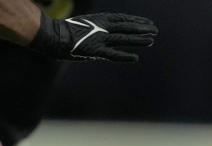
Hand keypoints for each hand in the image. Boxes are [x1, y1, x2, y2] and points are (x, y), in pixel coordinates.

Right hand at [30, 12, 157, 62]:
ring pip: (123, 38)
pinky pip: (112, 54)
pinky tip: (136, 58)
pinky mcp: (95, 50)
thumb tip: (111, 32)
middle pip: (126, 27)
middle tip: (156, 30)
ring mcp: (99, 39)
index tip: (149, 23)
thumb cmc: (68, 31)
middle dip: (142, 28)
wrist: (53, 36)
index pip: (123, 19)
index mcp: (100, 20)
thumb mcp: (87, 24)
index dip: (136, 21)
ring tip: (152, 40)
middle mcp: (102, 27)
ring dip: (137, 40)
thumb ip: (100, 28)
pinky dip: (124, 56)